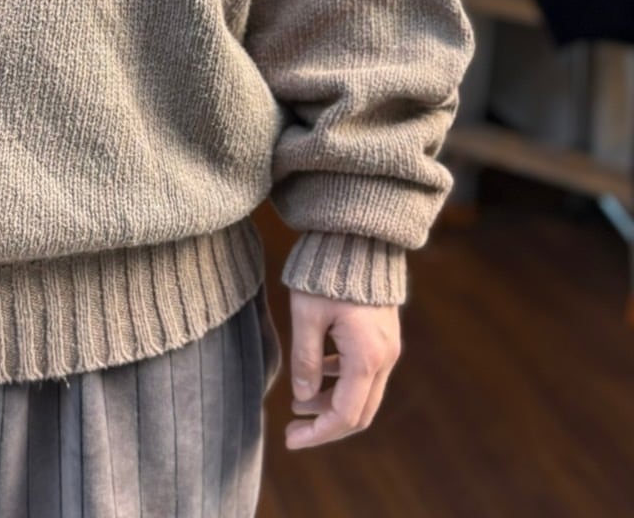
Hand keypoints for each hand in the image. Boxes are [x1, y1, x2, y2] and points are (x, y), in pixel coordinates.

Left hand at [283, 288, 400, 449]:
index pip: (346, 414)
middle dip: (325, 425)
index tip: (291, 439)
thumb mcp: (307, 315)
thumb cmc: (326, 273)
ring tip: (297, 402)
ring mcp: (388, 348)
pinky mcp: (383, 337)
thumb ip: (305, 359)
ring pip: (363, 394)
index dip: (318, 433)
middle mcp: (384, 358)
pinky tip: (316, 374)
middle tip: (292, 430)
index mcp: (366, 356)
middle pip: (359, 412)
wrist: (358, 239)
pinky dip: (340, 382)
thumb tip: (303, 396)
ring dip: (332, 403)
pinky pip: (364, 373)